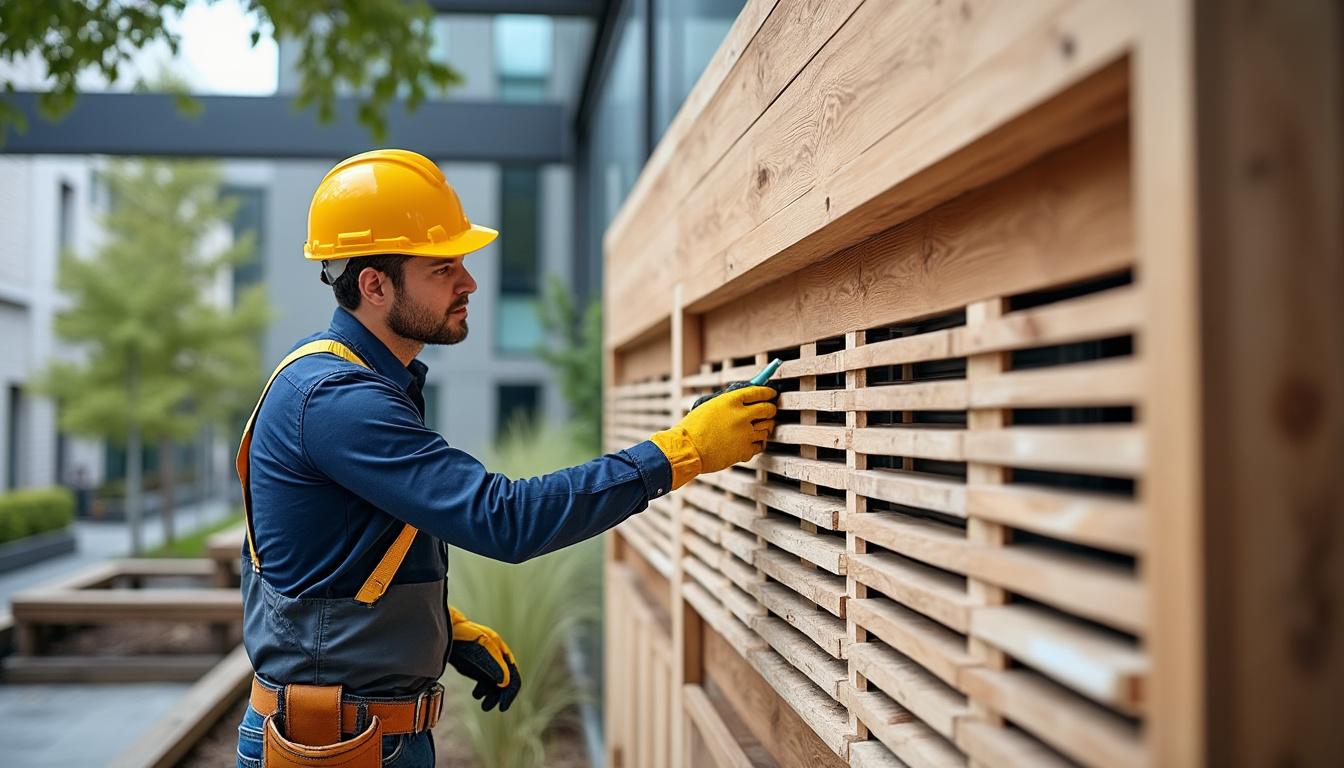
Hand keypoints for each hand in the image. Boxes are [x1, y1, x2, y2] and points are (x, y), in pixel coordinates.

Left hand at [447, 606, 520, 711]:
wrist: (445, 630)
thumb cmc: (463, 637)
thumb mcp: (480, 650)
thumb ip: (494, 665)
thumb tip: (505, 682)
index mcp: (500, 650)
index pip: (513, 676)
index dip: (510, 692)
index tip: (502, 706)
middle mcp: (496, 655)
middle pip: (506, 681)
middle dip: (501, 696)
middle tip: (493, 708)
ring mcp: (487, 660)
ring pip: (495, 682)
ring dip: (492, 695)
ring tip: (484, 705)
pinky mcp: (476, 664)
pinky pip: (486, 680)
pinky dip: (484, 690)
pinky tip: (477, 695)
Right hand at [650, 383, 777, 490]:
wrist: (687, 449)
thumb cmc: (693, 429)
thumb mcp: (709, 407)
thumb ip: (727, 403)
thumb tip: (744, 402)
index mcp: (731, 401)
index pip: (758, 391)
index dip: (768, 392)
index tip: (771, 394)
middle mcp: (741, 415)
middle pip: (768, 409)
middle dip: (771, 410)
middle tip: (771, 411)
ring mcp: (745, 433)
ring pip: (767, 428)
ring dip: (765, 428)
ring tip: (758, 428)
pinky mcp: (745, 450)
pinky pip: (759, 445)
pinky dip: (756, 444)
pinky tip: (750, 442)